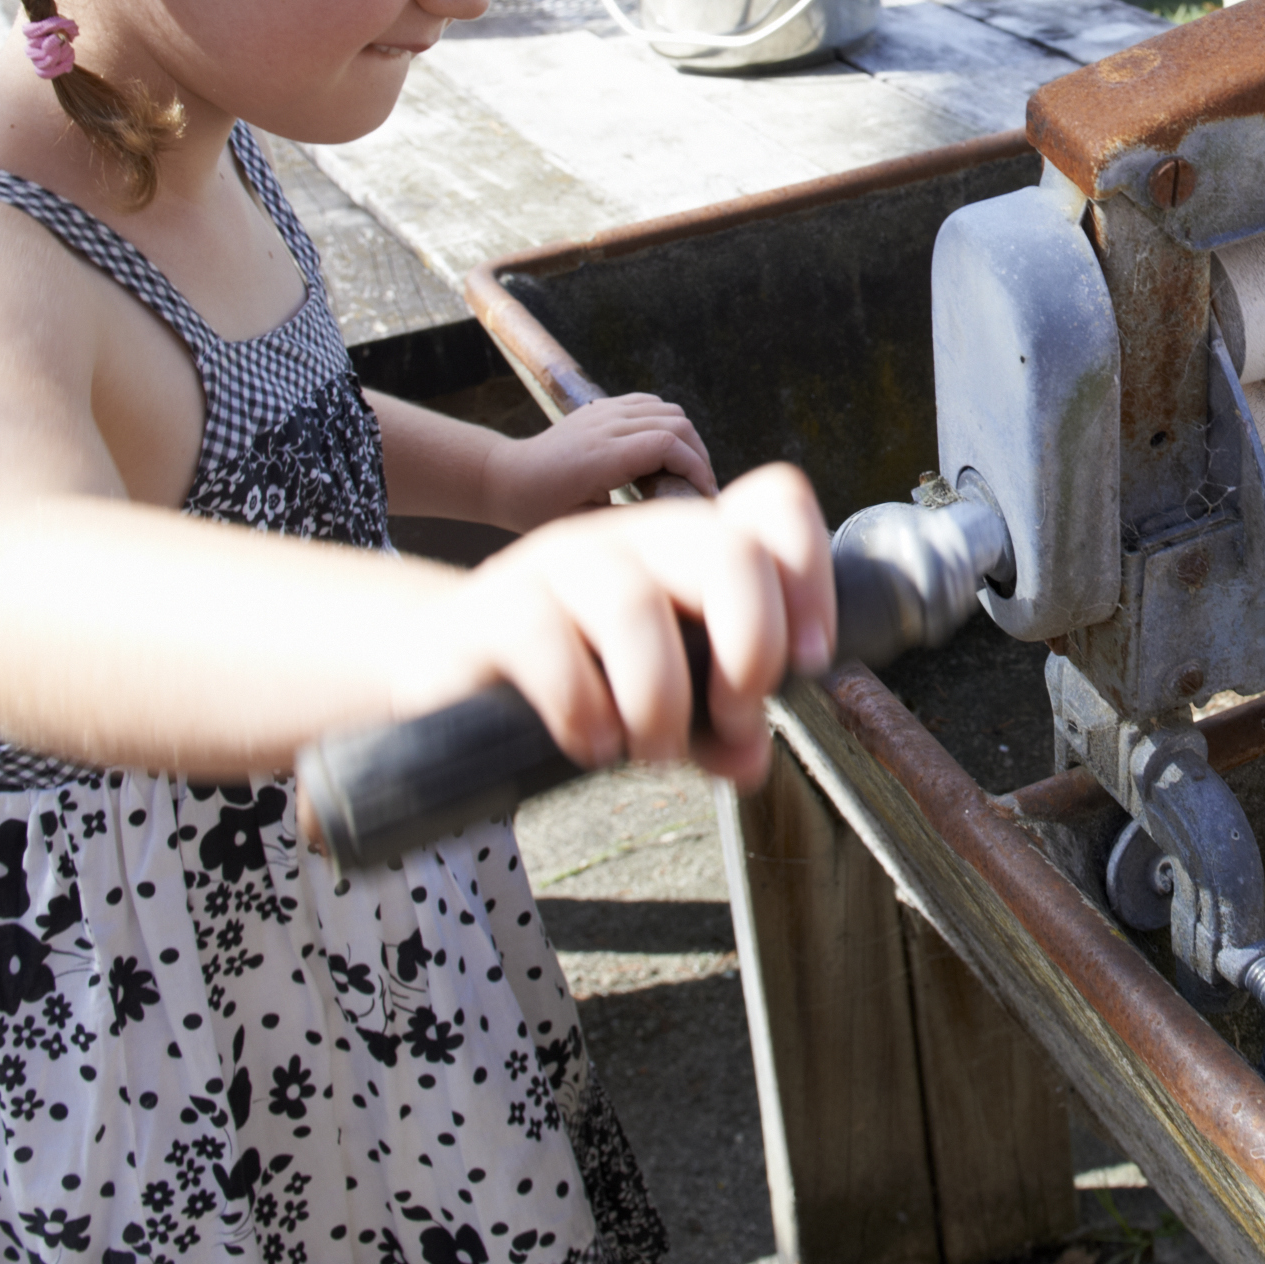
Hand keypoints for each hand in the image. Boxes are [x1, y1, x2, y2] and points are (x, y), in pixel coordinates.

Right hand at [421, 463, 833, 786]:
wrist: (452, 668)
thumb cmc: (581, 676)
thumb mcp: (665, 703)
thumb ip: (716, 728)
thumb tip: (750, 760)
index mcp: (692, 546)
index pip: (775, 503)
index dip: (811, 571)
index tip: (811, 659)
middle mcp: (633, 537)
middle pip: (727, 548)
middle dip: (751, 646)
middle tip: (734, 718)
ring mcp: (562, 560)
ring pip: (635, 604)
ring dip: (660, 699)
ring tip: (652, 749)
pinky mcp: (497, 605)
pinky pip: (551, 645)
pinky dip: (584, 710)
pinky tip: (591, 746)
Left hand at [489, 393, 715, 522]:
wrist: (506, 477)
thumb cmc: (540, 508)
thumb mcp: (585, 523)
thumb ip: (631, 516)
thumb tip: (674, 517)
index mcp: (601, 456)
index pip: (667, 444)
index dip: (695, 467)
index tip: (702, 494)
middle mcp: (605, 425)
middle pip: (676, 423)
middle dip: (699, 455)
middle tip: (702, 486)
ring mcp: (604, 411)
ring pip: (668, 410)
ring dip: (686, 438)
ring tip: (687, 470)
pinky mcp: (602, 406)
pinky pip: (650, 403)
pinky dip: (668, 423)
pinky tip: (664, 450)